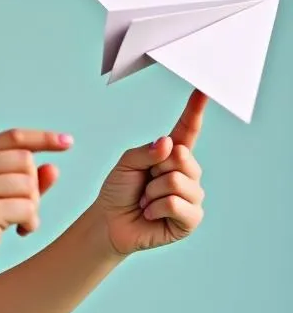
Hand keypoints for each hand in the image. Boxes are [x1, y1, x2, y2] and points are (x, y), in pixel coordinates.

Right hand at [0, 128, 73, 281]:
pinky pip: (28, 208)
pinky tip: (19, 232)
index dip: (43, 138)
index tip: (67, 142)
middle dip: (33, 186)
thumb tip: (53, 168)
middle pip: (26, 161)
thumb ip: (23, 181)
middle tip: (21, 209)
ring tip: (18, 222)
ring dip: (32, 207)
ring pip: (29, 185)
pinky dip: (31, 222)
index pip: (14, 138)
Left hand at [94, 90, 207, 255]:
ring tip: (145, 201)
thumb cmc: (118, 191)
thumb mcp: (126, 164)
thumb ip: (145, 151)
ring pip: (177, 182)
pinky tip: (150, 214)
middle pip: (182, 158)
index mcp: (172, 156)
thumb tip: (169, 144)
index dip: (195, 111)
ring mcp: (192, 196)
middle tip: (144, 183)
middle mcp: (188, 173)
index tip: (203, 90)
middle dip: (155, 170)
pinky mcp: (190, 218)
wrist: (109, 222)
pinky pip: (176, 204)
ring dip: (152, 192)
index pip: (188, 130)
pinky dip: (155, 208)